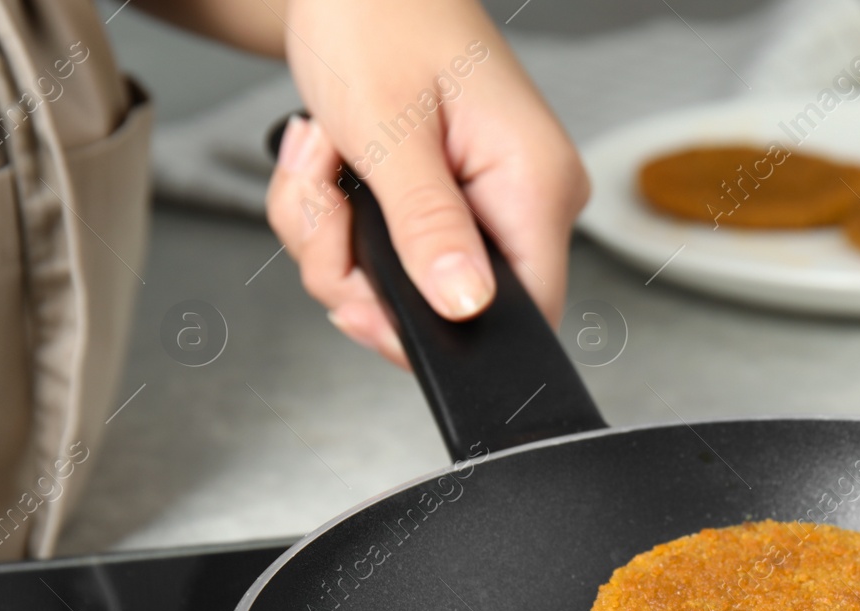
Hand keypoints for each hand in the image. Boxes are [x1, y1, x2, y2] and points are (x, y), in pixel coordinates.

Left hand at [264, 0, 586, 364]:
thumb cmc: (377, 19)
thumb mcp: (388, 132)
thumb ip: (428, 227)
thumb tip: (465, 307)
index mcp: (535, 184)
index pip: (526, 313)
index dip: (439, 331)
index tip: (361, 300)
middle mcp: (529, 201)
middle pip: (450, 307)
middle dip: (358, 269)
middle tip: (325, 194)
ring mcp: (493, 205)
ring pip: (405, 286)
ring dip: (334, 237)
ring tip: (323, 158)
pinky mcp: (458, 204)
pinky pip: (394, 256)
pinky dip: (341, 224)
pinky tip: (333, 166)